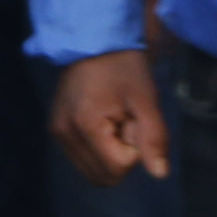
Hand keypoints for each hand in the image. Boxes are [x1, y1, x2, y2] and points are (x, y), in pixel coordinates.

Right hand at [51, 49, 170, 184]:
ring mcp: (58, 134)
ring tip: (113, 120)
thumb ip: (154, 138)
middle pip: (104, 176)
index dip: (135, 148)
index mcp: (85, 124)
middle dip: (122, 154)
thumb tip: (160, 175)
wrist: (93, 40)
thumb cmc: (124, 66)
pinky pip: (84, 161)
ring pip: (93, 172)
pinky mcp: (56, 131)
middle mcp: (64, 134)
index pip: (118, 167)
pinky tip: (102, 122)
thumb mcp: (145, 99)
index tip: (133, 118)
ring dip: (110, 153)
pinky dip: (99, 150)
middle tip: (124, 120)